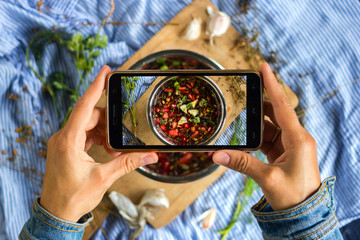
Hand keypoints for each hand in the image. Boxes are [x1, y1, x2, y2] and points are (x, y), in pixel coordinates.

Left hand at [40, 66, 157, 221]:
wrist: (57, 213)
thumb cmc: (74, 197)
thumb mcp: (104, 178)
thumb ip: (128, 163)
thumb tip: (151, 156)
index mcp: (68, 141)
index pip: (84, 106)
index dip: (96, 86)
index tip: (106, 70)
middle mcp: (62, 138)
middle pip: (90, 116)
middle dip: (108, 123)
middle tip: (121, 135)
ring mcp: (62, 142)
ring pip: (87, 125)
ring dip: (103, 132)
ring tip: (114, 148)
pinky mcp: (65, 148)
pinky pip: (83, 134)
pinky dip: (96, 138)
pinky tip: (106, 149)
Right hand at [213, 63, 320, 210]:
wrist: (304, 215)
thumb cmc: (293, 197)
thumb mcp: (267, 179)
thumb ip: (242, 164)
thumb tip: (217, 155)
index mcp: (298, 140)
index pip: (283, 106)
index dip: (272, 85)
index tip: (264, 67)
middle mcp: (296, 139)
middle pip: (276, 113)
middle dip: (260, 104)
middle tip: (244, 93)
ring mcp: (290, 146)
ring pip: (271, 126)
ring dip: (256, 123)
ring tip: (240, 117)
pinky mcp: (284, 154)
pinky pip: (269, 138)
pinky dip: (257, 137)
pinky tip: (245, 137)